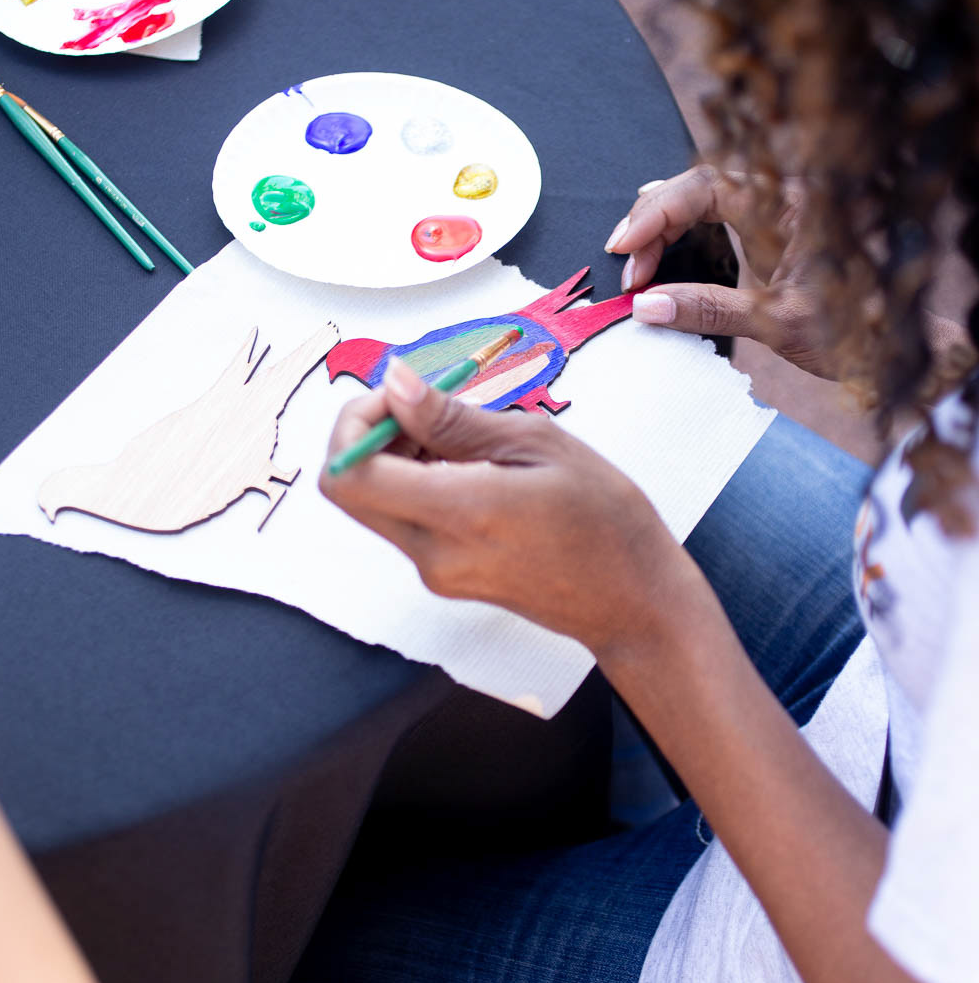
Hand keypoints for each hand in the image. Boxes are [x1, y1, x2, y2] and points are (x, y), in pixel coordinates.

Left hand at [320, 360, 704, 657]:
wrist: (632, 600)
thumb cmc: (605, 518)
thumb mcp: (537, 445)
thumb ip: (454, 418)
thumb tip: (394, 381)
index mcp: (460, 513)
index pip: (350, 473)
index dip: (357, 422)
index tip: (402, 396)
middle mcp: (433, 553)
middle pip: (350, 489)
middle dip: (371, 435)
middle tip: (429, 409)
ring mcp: (435, 573)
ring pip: (375, 503)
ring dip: (396, 458)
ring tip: (466, 437)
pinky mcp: (443, 578)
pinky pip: (405, 521)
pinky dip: (418, 484)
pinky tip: (472, 468)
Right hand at [606, 164, 837, 378]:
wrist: (898, 354)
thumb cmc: (855, 335)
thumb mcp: (777, 322)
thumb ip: (709, 308)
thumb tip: (644, 305)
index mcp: (794, 202)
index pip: (708, 184)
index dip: (658, 211)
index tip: (625, 249)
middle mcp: (786, 197)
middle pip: (701, 185)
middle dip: (654, 220)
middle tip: (625, 265)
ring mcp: (780, 215)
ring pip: (706, 199)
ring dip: (665, 226)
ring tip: (634, 259)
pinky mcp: (774, 237)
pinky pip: (720, 218)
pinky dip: (685, 232)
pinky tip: (660, 241)